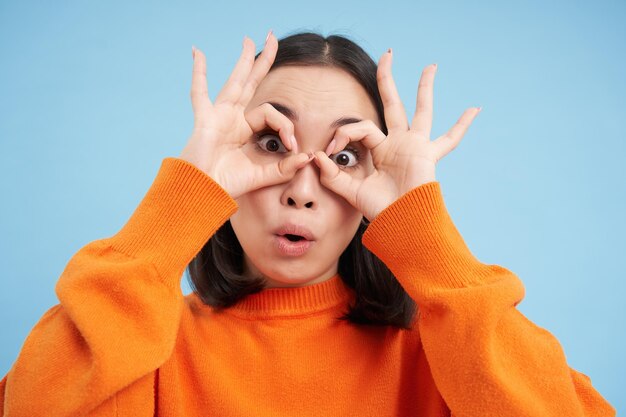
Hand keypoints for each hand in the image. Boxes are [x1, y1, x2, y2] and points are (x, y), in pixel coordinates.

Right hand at [179, 32, 312, 199]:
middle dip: (262, 63)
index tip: (293, 145)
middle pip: (251, 84)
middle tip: (273, 39)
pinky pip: (199, 92)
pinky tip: (198, 52)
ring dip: (243, 61)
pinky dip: (198, 73)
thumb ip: (284, 168)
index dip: (285, 125)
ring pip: (234, 82)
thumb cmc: (226, 186)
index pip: (271, 114)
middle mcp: (231, 118)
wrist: (202, 194)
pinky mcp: (205, 120)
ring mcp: (218, 116)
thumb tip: (308, 157)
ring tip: (250, 39)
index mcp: (244, 130)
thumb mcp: (261, 176)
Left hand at [311, 50, 480, 221]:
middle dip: (388, 80)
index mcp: (380, 149)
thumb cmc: (379, 210)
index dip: (343, 133)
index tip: (329, 149)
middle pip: (393, 104)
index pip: (360, 127)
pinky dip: (462, 126)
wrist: (399, 224)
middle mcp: (399, 143)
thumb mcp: (351, 191)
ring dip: (425, 88)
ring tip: (430, 66)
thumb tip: (316, 157)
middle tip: (387, 55)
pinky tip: (475, 109)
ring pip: (421, 110)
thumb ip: (333, 176)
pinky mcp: (428, 154)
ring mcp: (416, 146)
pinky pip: (449, 139)